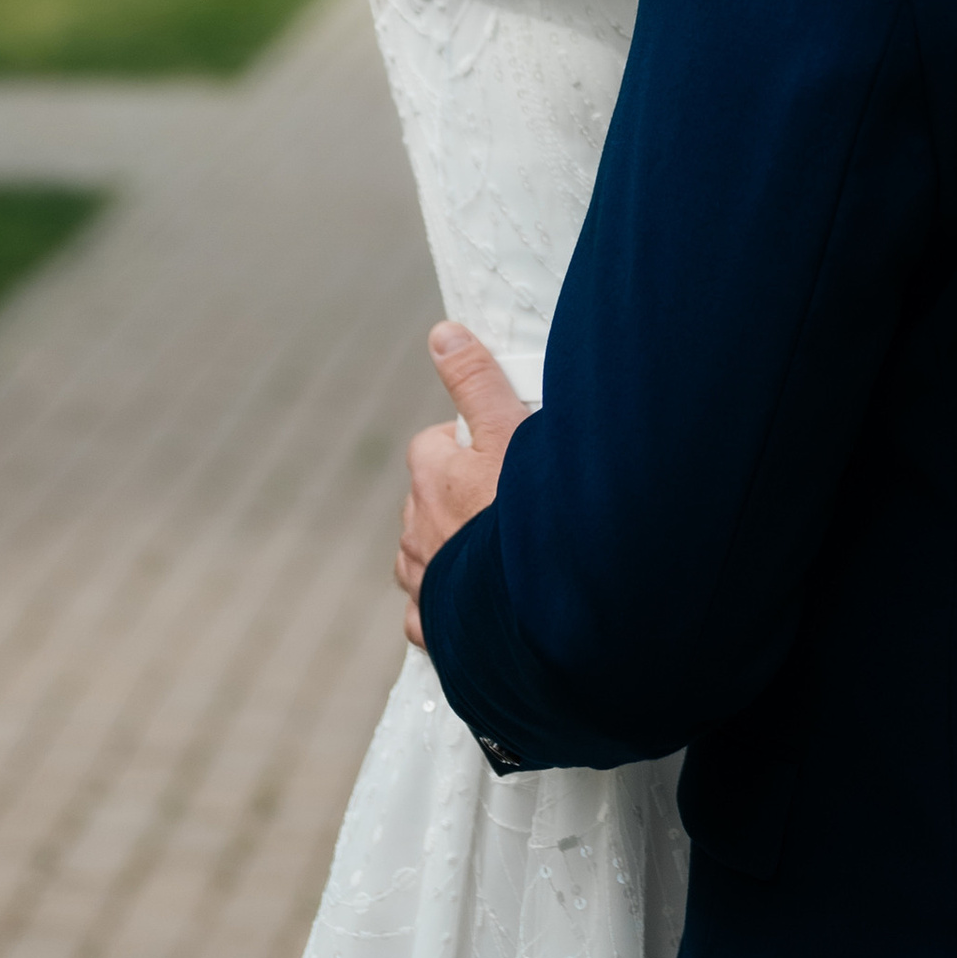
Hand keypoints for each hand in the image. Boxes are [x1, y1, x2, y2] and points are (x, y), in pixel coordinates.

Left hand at [395, 323, 532, 647]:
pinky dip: (449, 603)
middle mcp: (415, 527)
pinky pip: (431, 609)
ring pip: (426, 555)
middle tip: (509, 506)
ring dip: (452, 551)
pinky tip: (481, 600)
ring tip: (500, 554)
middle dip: (458, 500)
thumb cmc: (528, 510)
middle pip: (430, 500)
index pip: (433, 446)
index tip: (504, 458)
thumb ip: (476, 379)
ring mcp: (423, 579)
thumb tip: (441, 334)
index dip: (468, 447)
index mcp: (430, 475)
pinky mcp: (435, 624)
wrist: (540, 598)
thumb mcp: (510, 429)